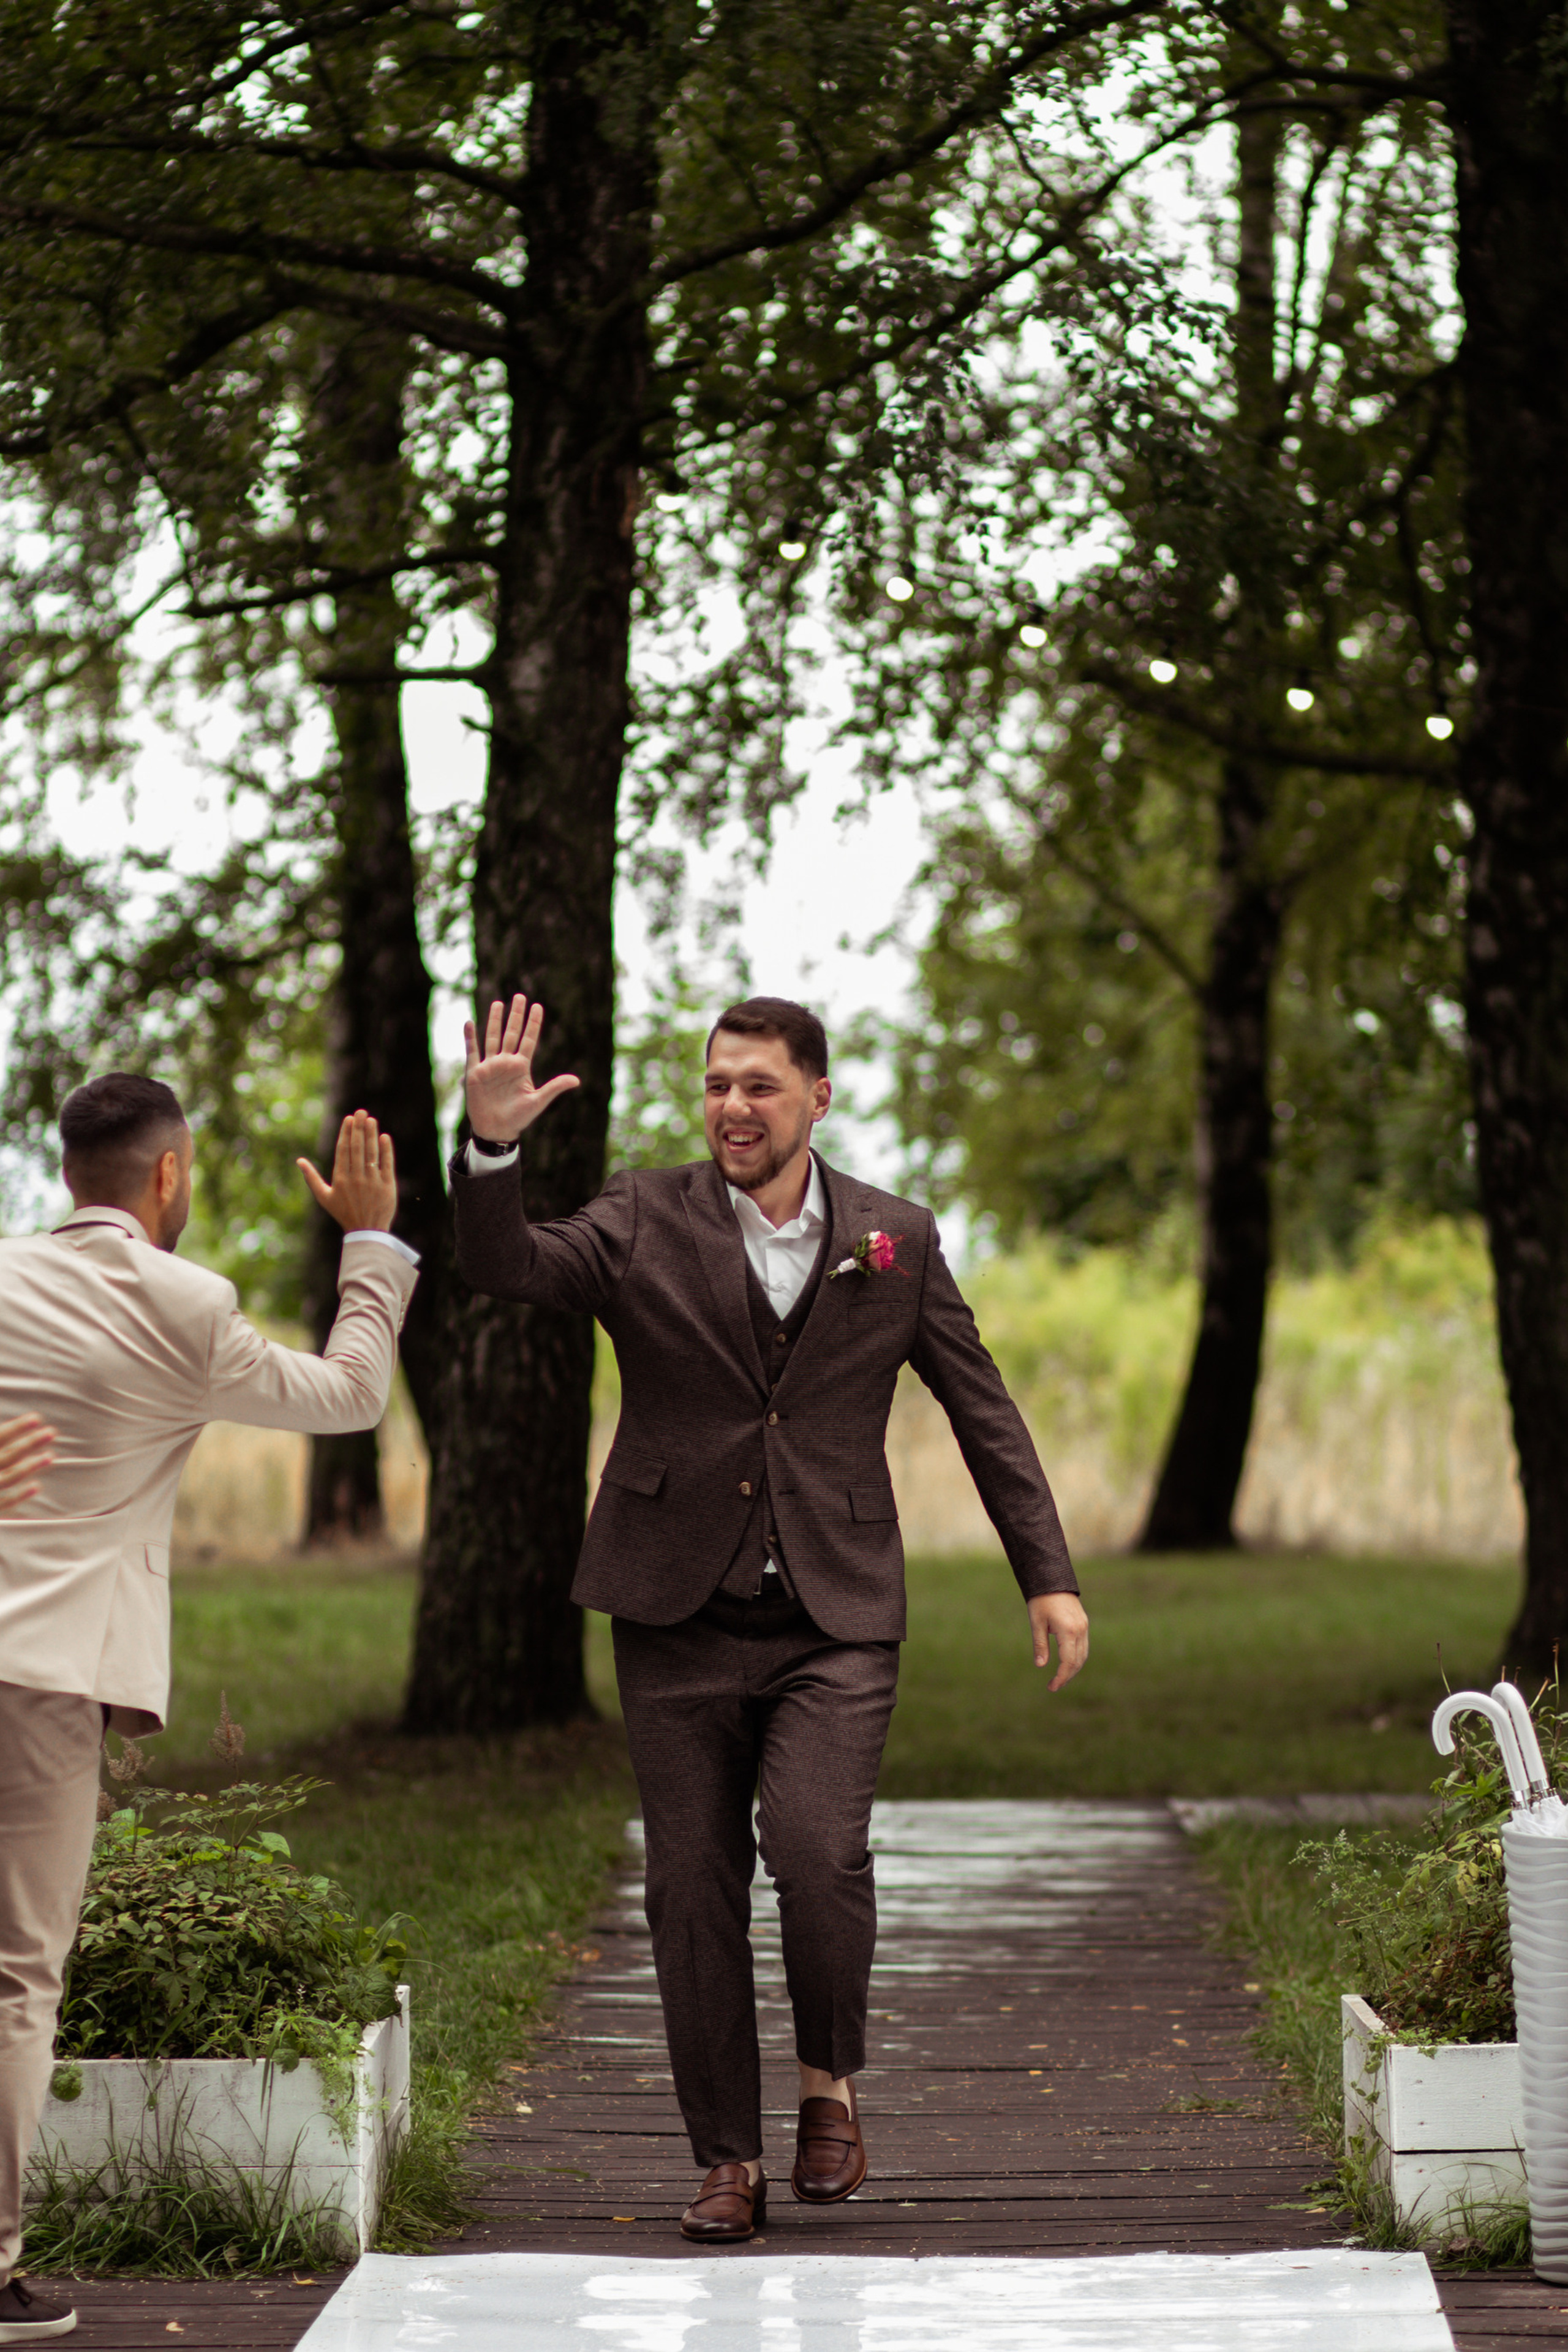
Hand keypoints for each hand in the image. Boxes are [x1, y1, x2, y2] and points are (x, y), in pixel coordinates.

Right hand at [0, 1413, 53, 1511]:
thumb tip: (6, 1430)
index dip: (16, 1427)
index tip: (36, 1418)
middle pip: (7, 1455)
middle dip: (30, 1443)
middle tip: (52, 1432)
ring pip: (9, 1476)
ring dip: (31, 1466)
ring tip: (50, 1456)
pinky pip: (3, 1502)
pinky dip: (19, 1495)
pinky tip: (36, 1487)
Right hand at [296, 1111, 398, 1231]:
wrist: (366, 1231)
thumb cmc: (343, 1213)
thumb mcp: (323, 1197)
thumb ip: (311, 1178)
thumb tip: (299, 1161)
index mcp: (340, 1179)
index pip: (344, 1150)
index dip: (346, 1133)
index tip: (348, 1119)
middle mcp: (356, 1178)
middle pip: (357, 1148)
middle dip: (358, 1128)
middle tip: (360, 1112)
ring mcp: (372, 1182)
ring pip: (371, 1154)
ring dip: (371, 1135)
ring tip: (371, 1119)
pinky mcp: (387, 1186)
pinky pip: (386, 1164)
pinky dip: (385, 1150)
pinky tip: (384, 1137)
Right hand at [464, 994, 579, 1144]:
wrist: (496, 1130)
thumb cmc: (518, 1118)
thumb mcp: (538, 1101)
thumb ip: (554, 1088)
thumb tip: (576, 1080)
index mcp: (521, 1067)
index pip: (529, 1040)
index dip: (533, 1023)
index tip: (538, 1006)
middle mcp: (506, 1062)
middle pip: (511, 1033)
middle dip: (516, 1015)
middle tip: (520, 996)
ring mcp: (490, 1066)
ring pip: (492, 1038)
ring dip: (494, 1021)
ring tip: (498, 1003)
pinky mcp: (475, 1073)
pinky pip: (472, 1052)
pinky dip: (470, 1038)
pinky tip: (469, 1023)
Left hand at [1028, 1592, 1088, 1691]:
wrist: (1052, 1578)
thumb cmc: (1041, 1600)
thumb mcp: (1037, 1623)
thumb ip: (1040, 1645)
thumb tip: (1040, 1666)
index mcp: (1068, 1630)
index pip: (1068, 1662)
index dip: (1061, 1677)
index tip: (1051, 1687)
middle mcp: (1080, 1630)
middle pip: (1078, 1661)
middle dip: (1067, 1676)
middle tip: (1054, 1686)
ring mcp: (1084, 1626)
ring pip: (1083, 1655)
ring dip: (1073, 1669)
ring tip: (1060, 1678)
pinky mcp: (1083, 1623)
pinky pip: (1083, 1646)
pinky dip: (1077, 1658)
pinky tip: (1067, 1663)